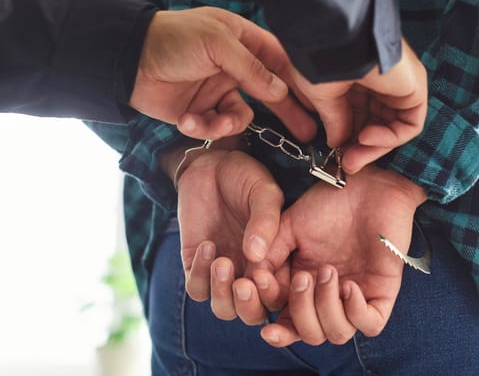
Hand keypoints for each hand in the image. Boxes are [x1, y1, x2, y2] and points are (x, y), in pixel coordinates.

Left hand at [131, 7, 314, 140]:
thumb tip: (280, 92)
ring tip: (211, 121)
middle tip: (306, 134)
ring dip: (227, 124)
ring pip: (242, 117)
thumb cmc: (172, 39)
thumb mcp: (217, 43)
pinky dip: (203, 127)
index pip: (280, 62)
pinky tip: (186, 120)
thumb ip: (251, 68)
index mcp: (243, 41)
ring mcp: (218, 90)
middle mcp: (235, 66)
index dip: (299, 83)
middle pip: (271, 93)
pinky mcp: (201, 111)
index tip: (317, 103)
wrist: (127, 62)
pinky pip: (216, 127)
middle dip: (286, 114)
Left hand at [172, 147, 283, 320]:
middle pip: (253, 313)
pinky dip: (200, 274)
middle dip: (248, 305)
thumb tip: (255, 255)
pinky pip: (197, 289)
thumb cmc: (246, 177)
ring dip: (222, 294)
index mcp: (278, 262)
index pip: (282, 296)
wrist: (211, 165)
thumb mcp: (264, 193)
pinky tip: (207, 245)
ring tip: (222, 262)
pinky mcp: (196, 265)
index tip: (263, 274)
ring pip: (224, 309)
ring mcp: (224, 273)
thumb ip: (265, 221)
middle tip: (242, 284)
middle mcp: (252, 274)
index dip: (273, 294)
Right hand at [209, 165, 426, 345]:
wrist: (367, 185)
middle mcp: (328, 297)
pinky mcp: (382, 292)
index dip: (273, 322)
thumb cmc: (329, 203)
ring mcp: (356, 297)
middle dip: (300, 311)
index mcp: (304, 286)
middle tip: (302, 278)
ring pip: (336, 334)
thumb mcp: (289, 226)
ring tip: (328, 272)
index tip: (261, 292)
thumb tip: (252, 281)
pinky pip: (370, 325)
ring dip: (326, 308)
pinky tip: (349, 286)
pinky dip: (356, 312)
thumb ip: (269, 254)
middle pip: (309, 334)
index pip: (286, 324)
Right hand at [286, 39, 427, 172]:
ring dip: (373, 148)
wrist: (337, 39)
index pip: (359, 117)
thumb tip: (336, 144)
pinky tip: (366, 138)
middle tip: (345, 165)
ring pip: (393, 128)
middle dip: (360, 148)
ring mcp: (399, 85)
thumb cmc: (322, 58)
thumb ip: (334, 121)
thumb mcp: (322, 96)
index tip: (334, 156)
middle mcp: (380, 81)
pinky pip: (409, 124)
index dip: (347, 139)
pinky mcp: (415, 88)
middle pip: (377, 125)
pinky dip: (390, 138)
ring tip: (352, 156)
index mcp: (357, 78)